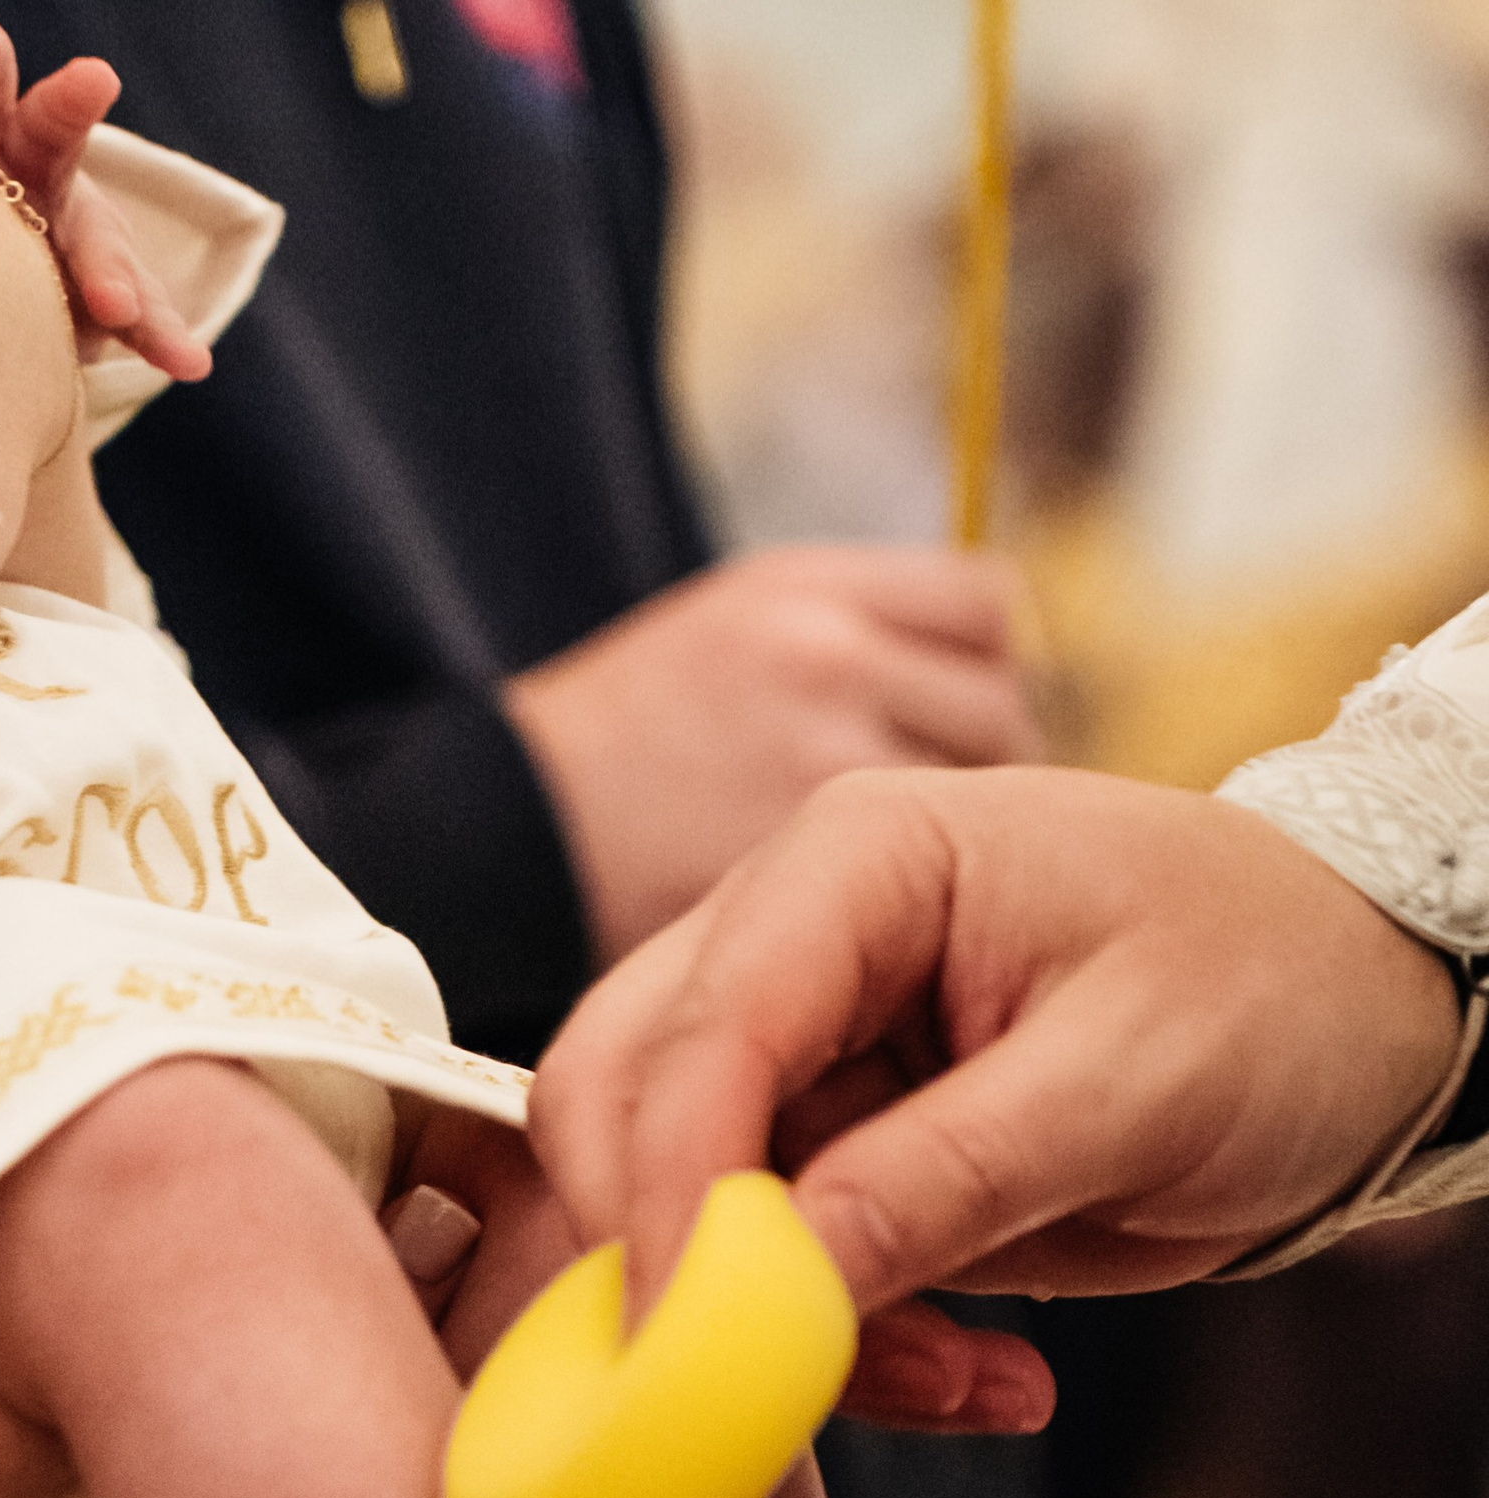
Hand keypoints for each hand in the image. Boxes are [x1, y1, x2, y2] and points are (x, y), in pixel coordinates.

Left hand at [0, 11, 211, 384]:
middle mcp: (33, 168)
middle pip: (52, 132)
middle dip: (67, 107)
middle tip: (91, 81)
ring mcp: (76, 232)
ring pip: (102, 240)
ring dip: (114, 268)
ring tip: (116, 305)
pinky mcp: (106, 294)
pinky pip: (136, 315)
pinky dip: (160, 337)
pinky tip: (187, 363)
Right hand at [504, 544, 1038, 966]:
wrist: (499, 823)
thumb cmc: (619, 740)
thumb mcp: (727, 628)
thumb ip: (847, 636)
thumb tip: (968, 674)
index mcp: (806, 592)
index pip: (985, 607)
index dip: (979, 664)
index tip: (946, 712)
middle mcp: (824, 660)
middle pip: (998, 710)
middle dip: (976, 762)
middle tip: (934, 812)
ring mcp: (816, 761)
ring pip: (967, 802)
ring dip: (951, 836)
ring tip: (893, 864)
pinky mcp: (797, 861)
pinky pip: (906, 878)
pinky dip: (899, 894)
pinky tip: (852, 904)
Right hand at [529, 764, 1465, 1433]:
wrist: (1371, 1011)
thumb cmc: (1280, 993)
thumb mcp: (1136, 1086)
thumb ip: (948, 1173)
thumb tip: (777, 1279)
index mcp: (856, 862)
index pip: (698, 1034)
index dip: (671, 1199)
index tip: (689, 1353)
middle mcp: (793, 936)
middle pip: (625, 1108)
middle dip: (688, 1268)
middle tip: (789, 1389)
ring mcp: (806, 1041)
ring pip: (684, 1207)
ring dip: (794, 1329)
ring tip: (975, 1381)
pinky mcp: (836, 1139)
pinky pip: (772, 1262)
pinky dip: (852, 1344)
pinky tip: (989, 1372)